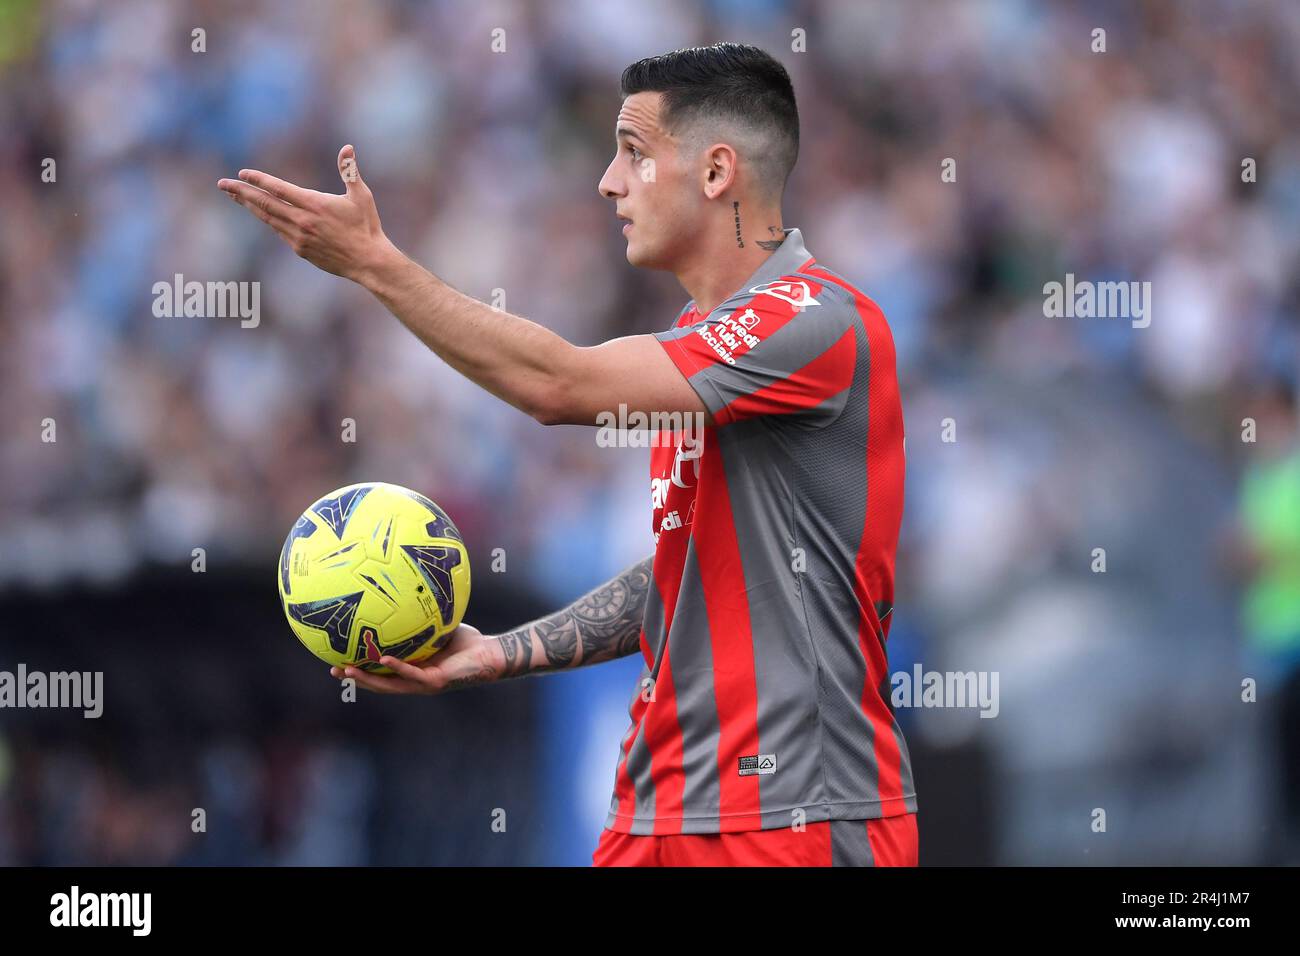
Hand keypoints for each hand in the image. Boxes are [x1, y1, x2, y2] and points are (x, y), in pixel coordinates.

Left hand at [217, 144, 396, 280]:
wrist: (368, 261)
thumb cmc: (366, 226)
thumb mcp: (361, 195)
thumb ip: (349, 170)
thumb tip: (347, 147)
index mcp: (315, 204)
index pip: (279, 189)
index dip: (259, 180)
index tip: (242, 173)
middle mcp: (302, 221)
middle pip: (265, 203)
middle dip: (241, 192)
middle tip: (222, 184)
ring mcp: (299, 237)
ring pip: (267, 218)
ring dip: (250, 206)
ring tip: (235, 196)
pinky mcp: (300, 249)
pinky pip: (279, 231)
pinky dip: (268, 220)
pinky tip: (262, 214)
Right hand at [329, 623, 502, 694]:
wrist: (491, 655)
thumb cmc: (467, 641)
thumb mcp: (437, 626)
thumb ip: (421, 616)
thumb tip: (405, 591)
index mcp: (412, 670)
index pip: (380, 672)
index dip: (360, 669)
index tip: (338, 660)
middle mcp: (415, 680)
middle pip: (379, 683)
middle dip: (356, 678)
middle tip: (333, 671)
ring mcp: (424, 683)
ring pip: (390, 684)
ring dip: (369, 679)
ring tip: (348, 671)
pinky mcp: (436, 681)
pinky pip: (413, 674)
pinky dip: (398, 667)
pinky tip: (384, 660)